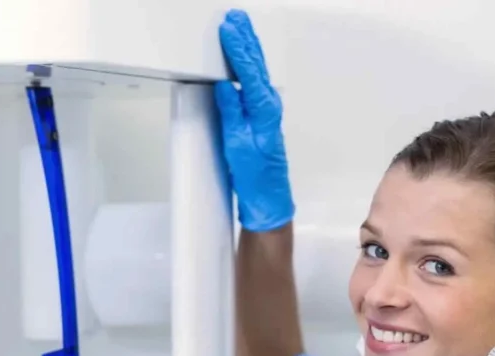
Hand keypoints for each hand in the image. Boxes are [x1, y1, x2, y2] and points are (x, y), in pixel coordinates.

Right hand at [215, 9, 293, 231]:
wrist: (267, 198)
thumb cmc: (255, 176)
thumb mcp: (237, 144)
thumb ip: (232, 112)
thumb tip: (226, 85)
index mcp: (264, 110)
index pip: (249, 72)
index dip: (238, 49)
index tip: (229, 29)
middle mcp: (269, 106)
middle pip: (256, 65)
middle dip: (246, 40)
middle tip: (235, 18)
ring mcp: (266, 111)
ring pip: (256, 71)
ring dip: (248, 48)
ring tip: (239, 28)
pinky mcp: (261, 116)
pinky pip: (254, 82)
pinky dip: (248, 65)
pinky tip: (243, 60)